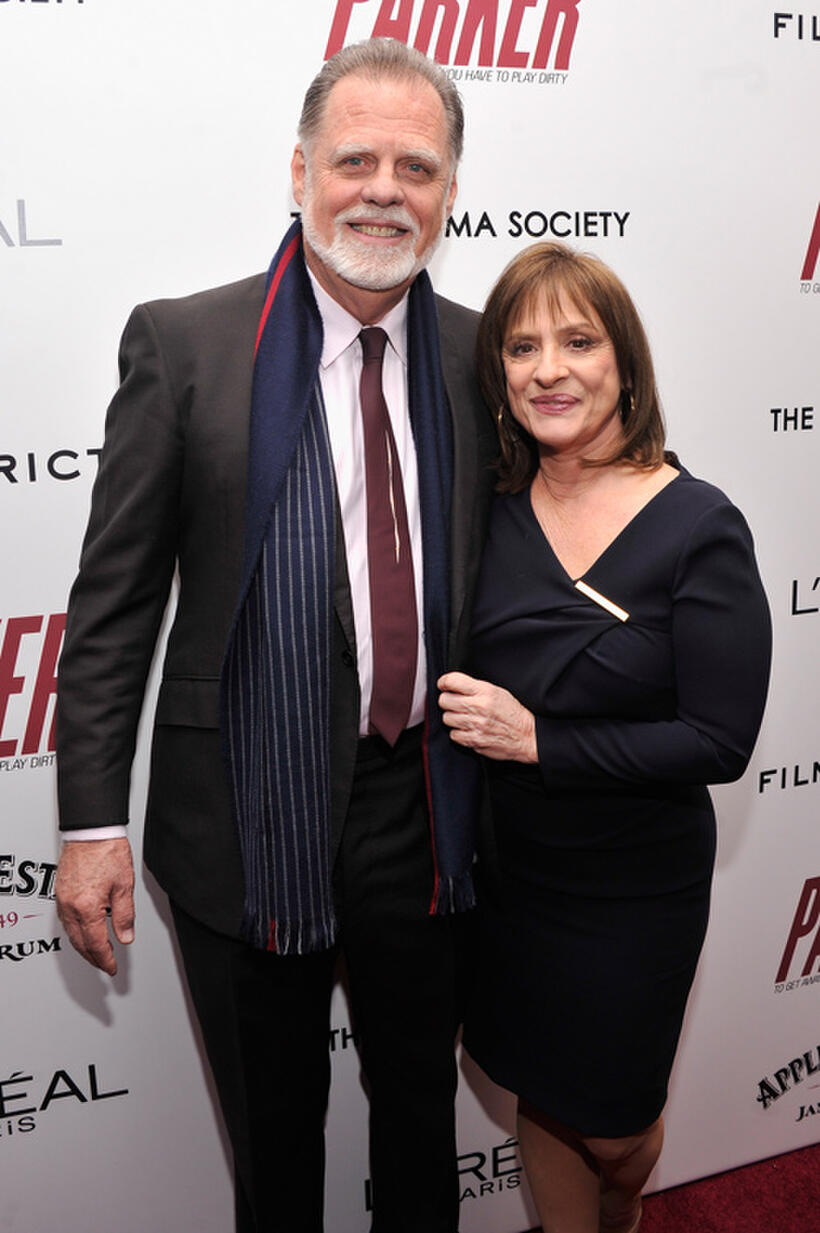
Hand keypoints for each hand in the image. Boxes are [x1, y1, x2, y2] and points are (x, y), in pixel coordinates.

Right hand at [55, 837, 134, 975]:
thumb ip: (125, 915)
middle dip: (93, 958)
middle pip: (80, 942)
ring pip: (71, 933)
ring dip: (83, 947)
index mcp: (87, 907)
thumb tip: (125, 937)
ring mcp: (63, 900)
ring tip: (95, 954)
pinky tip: (83, 932)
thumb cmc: (107, 851)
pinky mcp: (60, 892)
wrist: (91, 831)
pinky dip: (75, 932)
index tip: (112, 967)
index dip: (105, 959)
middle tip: (105, 965)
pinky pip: (66, 920)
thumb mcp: (124, 886)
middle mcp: (71, 906)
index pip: (96, 943)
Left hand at [437, 671, 537, 763]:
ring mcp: (475, 724)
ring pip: (446, 718)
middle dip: (447, 701)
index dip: (444, 683)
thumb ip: (476, 688)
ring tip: (464, 718)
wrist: (528, 736)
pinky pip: (453, 735)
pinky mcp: (474, 740)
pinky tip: (468, 730)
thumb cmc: (514, 713)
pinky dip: (459, 733)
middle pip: (444, 700)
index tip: (444, 686)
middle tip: (455, 704)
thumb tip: (454, 686)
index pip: (451, 681)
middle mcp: (478, 706)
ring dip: (453, 718)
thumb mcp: (498, 692)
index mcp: (484, 691)